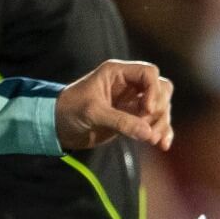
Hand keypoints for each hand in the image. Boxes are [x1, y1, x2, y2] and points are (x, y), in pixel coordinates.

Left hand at [55, 60, 173, 151]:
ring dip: (161, 123)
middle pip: (161, 89)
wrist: (57, 127)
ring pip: (160, 107)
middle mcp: (128, 84)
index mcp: (117, 73)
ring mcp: (132, 102)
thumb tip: (148, 133)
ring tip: (152, 141)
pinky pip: (155, 122)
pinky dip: (161, 131)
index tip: (146, 110)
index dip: (153, 91)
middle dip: (159, 109)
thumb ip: (120, 121)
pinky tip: (162, 145)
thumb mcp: (92, 113)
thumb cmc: (69, 110)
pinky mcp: (133, 118)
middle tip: (147, 128)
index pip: (149, 73)